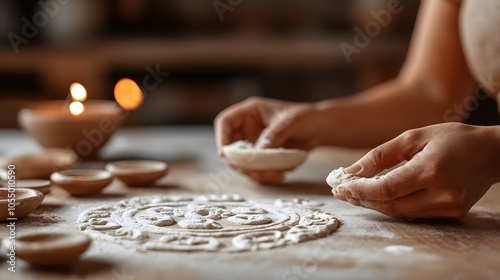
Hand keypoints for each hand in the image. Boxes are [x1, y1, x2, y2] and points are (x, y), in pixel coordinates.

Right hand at [214, 97, 321, 183]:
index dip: (221, 137)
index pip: (225, 122)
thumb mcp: (291, 122)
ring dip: (255, 173)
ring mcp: (253, 144)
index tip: (226, 154)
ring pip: (242, 163)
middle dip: (241, 162)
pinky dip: (265, 176)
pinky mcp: (261, 158)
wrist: (319, 129)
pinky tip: (280, 176)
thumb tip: (258, 150)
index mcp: (250, 113)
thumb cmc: (305, 117)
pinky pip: (255, 170)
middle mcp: (247, 129)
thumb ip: (274, 134)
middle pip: (230, 148)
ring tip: (277, 175)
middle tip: (257, 171)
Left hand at [332, 123, 499, 218]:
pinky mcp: (452, 213)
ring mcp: (449, 207)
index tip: (340, 186)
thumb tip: (350, 171)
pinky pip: (413, 213)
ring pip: (400, 212)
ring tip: (355, 193)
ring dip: (374, 204)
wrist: (492, 153)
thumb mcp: (414, 137)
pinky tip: (377, 197)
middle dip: (362, 199)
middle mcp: (442, 193)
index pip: (387, 189)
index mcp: (432, 170)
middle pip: (391, 205)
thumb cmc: (453, 138)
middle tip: (342, 191)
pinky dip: (392, 206)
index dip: (360, 190)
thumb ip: (380, 155)